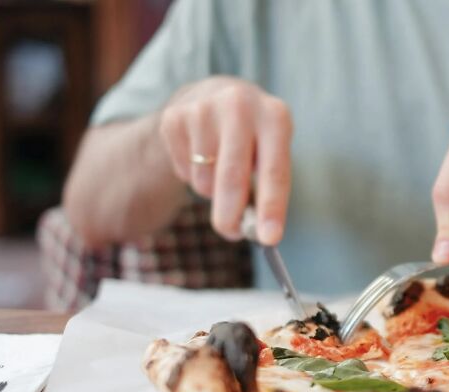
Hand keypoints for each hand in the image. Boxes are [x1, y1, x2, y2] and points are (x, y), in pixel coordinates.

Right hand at [158, 76, 292, 243]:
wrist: (215, 95)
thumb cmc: (253, 138)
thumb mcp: (271, 151)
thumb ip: (267, 188)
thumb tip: (257, 232)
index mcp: (275, 116)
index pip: (274, 171)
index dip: (272, 208)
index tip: (269, 239)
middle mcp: (240, 106)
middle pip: (232, 176)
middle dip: (231, 215)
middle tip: (232, 234)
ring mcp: (203, 109)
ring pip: (205, 179)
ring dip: (212, 192)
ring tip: (220, 170)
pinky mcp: (174, 117)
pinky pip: (183, 171)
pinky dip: (192, 176)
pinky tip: (200, 154)